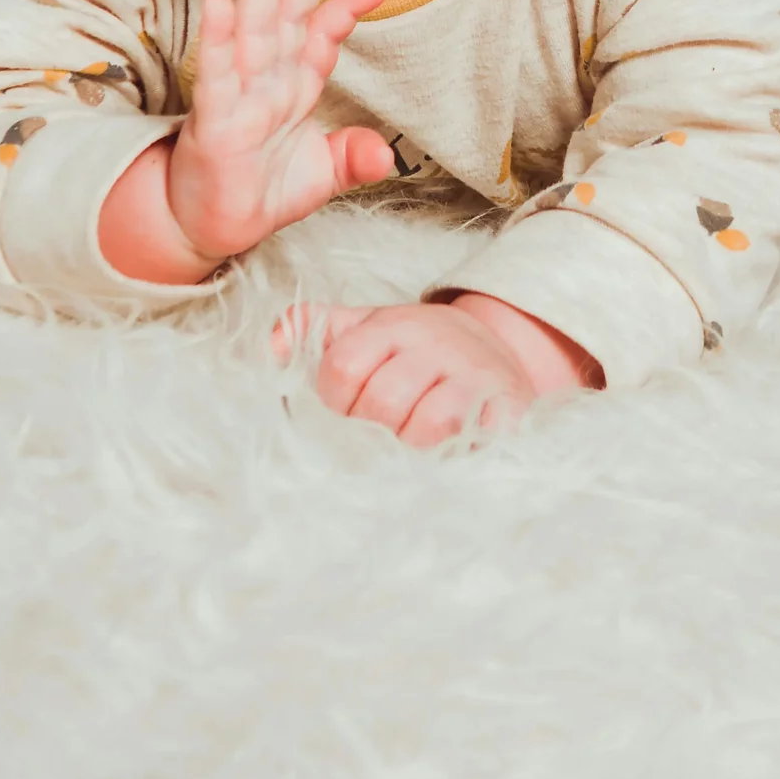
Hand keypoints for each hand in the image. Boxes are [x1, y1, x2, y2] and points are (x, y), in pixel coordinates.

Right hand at [99, 0, 395, 281]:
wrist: (214, 229)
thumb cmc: (263, 192)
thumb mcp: (322, 176)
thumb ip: (354, 158)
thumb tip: (385, 155)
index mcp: (296, 86)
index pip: (324, 36)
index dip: (348, 5)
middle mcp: (269, 82)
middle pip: (288, 19)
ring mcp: (240, 97)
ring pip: (252, 36)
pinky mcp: (213, 121)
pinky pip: (217, 76)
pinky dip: (219, 40)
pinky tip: (220, 3)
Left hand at [276, 293, 601, 447]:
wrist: (499, 351)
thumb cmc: (419, 350)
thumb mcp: (368, 328)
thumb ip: (316, 331)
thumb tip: (272, 346)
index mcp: (394, 325)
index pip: (342, 367)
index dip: (336, 399)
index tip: (350, 407)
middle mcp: (436, 343)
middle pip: (381, 402)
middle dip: (372, 427)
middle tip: (382, 430)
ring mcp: (474, 375)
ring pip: (426, 426)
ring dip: (411, 445)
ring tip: (411, 442)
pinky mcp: (507, 407)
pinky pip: (471, 441)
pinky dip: (454, 454)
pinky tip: (447, 451)